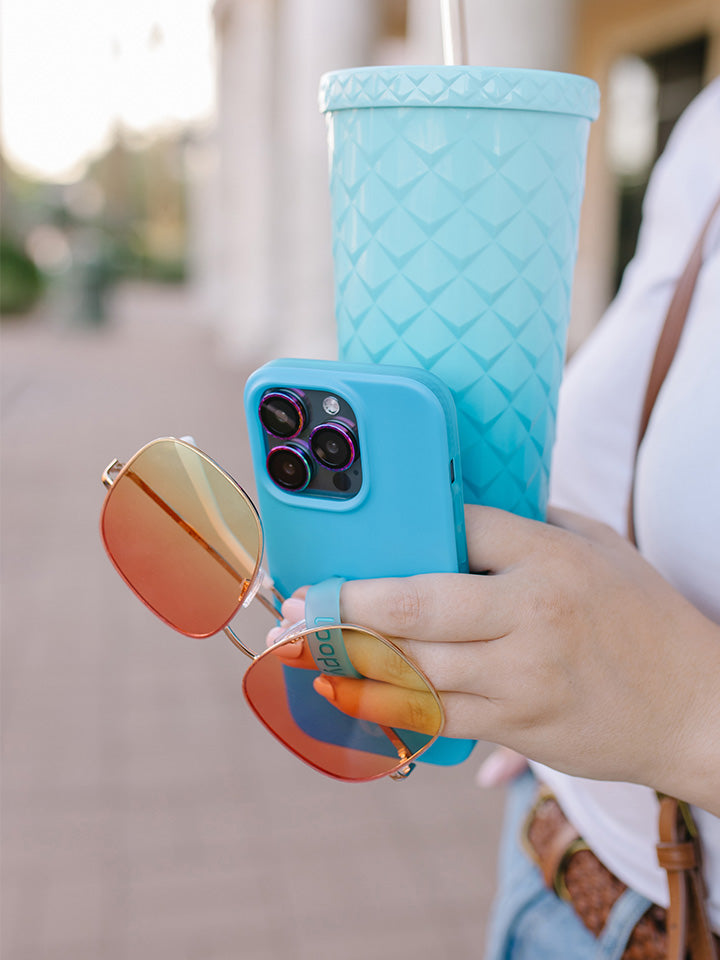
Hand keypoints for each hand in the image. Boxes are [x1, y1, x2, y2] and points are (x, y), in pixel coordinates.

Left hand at [273, 506, 719, 813]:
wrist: (693, 708)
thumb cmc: (643, 618)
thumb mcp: (601, 546)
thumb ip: (532, 526)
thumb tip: (461, 510)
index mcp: (551, 557)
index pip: (458, 527)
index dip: (406, 527)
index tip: (363, 535)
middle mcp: (530, 614)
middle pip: (415, 604)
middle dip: (347, 603)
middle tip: (298, 603)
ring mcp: (521, 676)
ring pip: (413, 667)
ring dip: (346, 659)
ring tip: (300, 647)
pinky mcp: (517, 724)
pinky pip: (434, 715)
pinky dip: (382, 706)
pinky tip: (342, 695)